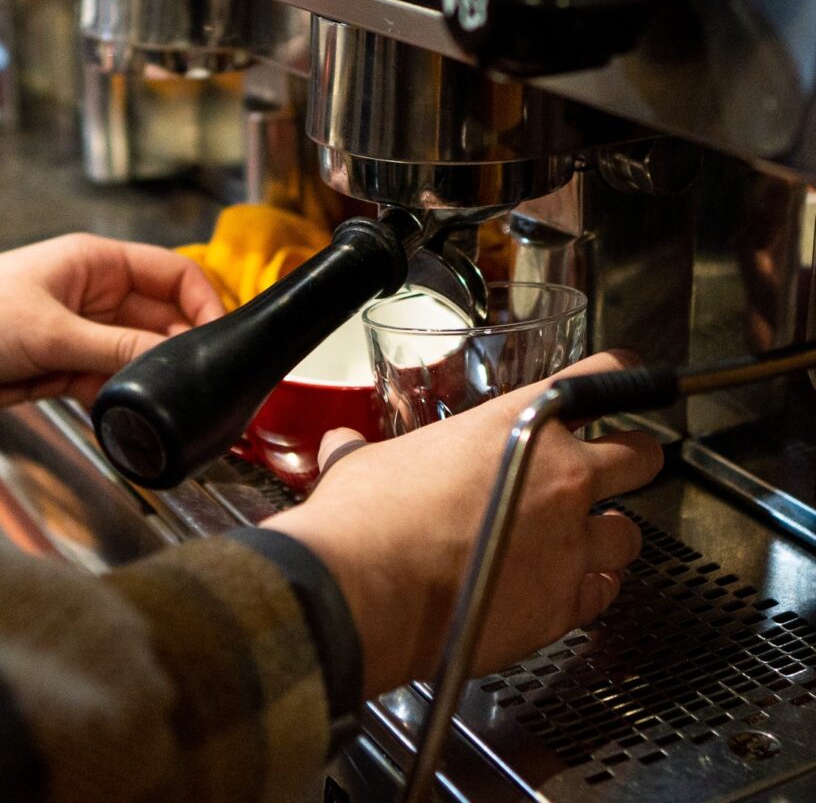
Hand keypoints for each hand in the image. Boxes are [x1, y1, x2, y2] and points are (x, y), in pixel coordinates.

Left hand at [0, 234, 224, 411]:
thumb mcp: (49, 330)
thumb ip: (116, 349)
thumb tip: (176, 360)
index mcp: (97, 264)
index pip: (174, 274)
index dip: (205, 303)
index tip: (223, 339)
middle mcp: (96, 296)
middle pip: (162, 320)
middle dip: (183, 349)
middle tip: (204, 385)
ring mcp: (81, 334)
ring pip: (138, 356)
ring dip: (153, 380)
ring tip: (174, 407)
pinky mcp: (63, 368)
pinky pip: (110, 383)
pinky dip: (123, 400)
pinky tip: (134, 419)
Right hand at [262, 351, 662, 698]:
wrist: (368, 588)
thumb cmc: (370, 518)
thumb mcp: (367, 462)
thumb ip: (364, 450)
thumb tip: (340, 446)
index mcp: (520, 424)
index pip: (601, 378)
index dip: (620, 376)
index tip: (625, 381)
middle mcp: (560, 478)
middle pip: (641, 457)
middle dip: (635, 459)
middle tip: (620, 466)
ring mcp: (569, 543)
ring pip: (630, 535)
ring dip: (610, 535)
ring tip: (587, 539)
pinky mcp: (563, 606)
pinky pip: (603, 594)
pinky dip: (591, 589)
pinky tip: (568, 588)